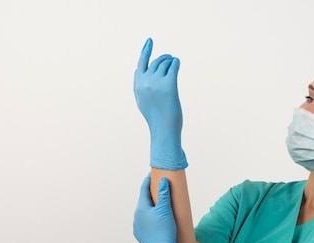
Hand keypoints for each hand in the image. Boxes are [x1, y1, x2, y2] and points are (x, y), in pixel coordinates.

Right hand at [133, 38, 187, 169]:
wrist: (164, 131)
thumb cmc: (155, 118)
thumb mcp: (141, 101)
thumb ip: (138, 85)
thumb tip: (137, 70)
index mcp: (138, 85)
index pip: (141, 64)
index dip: (145, 51)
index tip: (150, 41)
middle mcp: (145, 82)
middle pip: (155, 62)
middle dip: (163, 58)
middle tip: (170, 59)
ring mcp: (156, 83)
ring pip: (164, 64)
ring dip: (170, 61)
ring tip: (174, 63)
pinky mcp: (169, 85)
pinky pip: (173, 67)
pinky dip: (175, 62)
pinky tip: (177, 62)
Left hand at [133, 174, 190, 242]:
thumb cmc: (165, 231)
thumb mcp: (166, 209)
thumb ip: (164, 193)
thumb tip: (162, 180)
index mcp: (140, 209)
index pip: (143, 190)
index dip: (148, 181)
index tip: (152, 174)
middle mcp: (136, 218)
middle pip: (144, 202)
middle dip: (150, 195)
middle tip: (158, 188)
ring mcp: (138, 228)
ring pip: (144, 214)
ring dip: (151, 208)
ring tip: (159, 205)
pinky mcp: (142, 237)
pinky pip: (145, 224)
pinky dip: (151, 219)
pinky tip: (157, 221)